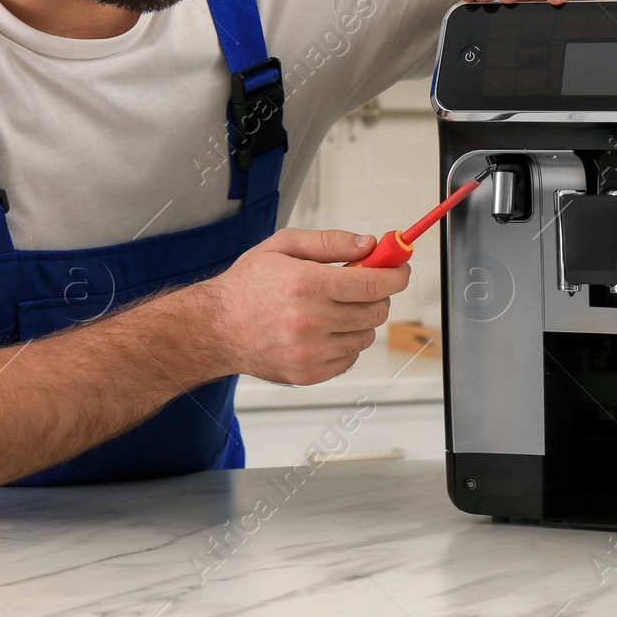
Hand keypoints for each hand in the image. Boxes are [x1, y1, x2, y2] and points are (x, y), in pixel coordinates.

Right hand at [203, 228, 408, 384]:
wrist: (215, 327)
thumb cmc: (247, 285)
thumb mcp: (282, 246)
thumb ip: (330, 242)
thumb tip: (369, 245)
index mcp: (306, 284)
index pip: (374, 283)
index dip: (396, 274)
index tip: (401, 269)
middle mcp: (309, 321)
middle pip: (377, 311)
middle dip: (379, 294)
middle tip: (364, 285)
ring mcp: (310, 352)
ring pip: (365, 336)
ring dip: (360, 319)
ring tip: (335, 308)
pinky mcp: (308, 374)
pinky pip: (349, 358)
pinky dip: (345, 342)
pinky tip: (323, 329)